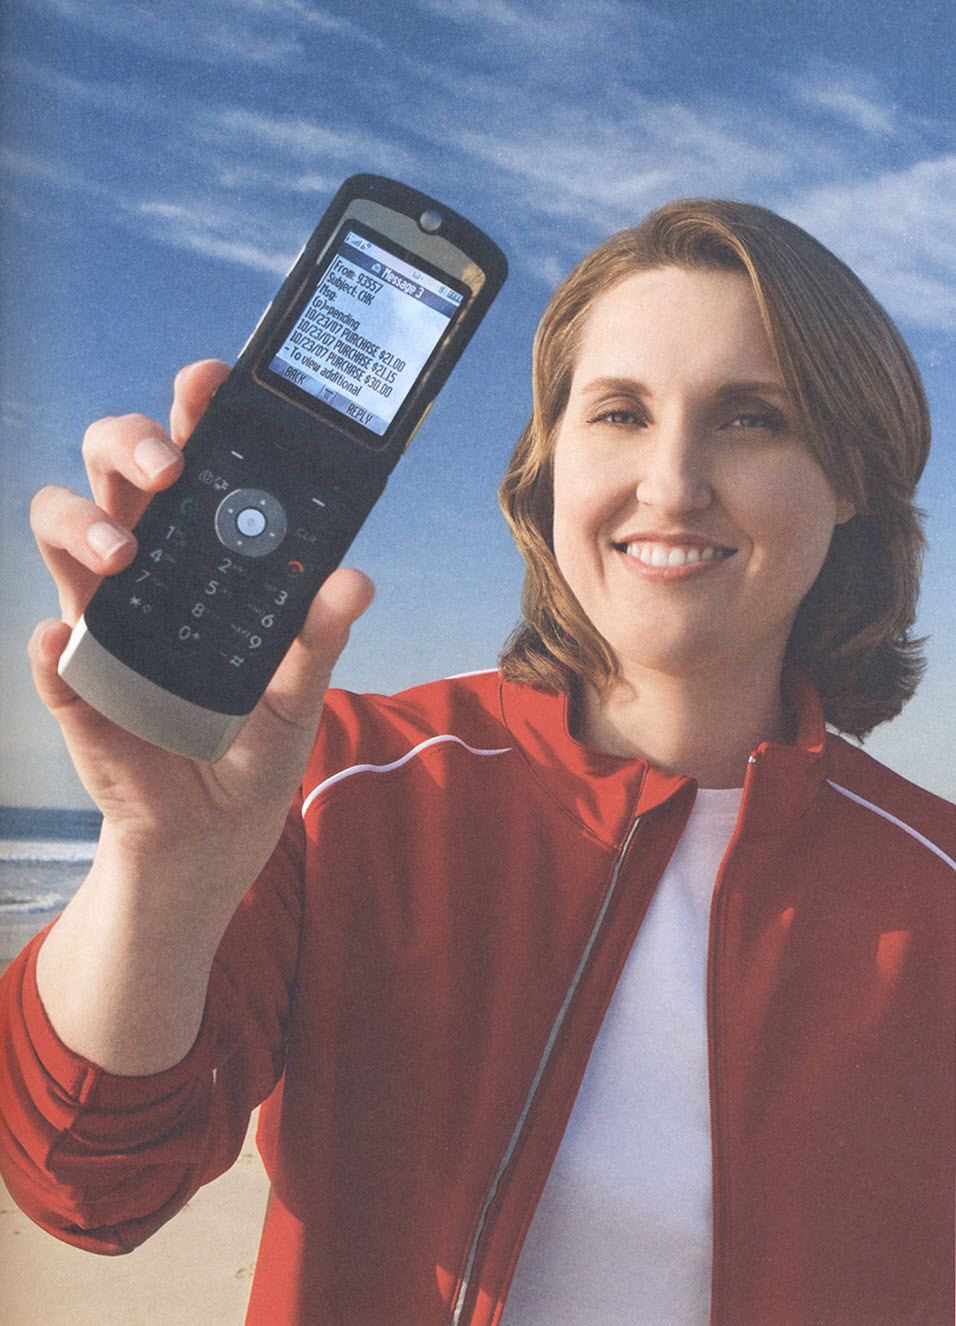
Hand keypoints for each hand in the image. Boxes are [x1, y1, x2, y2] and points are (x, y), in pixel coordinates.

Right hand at [28, 362, 374, 1070]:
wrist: (213, 836)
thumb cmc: (254, 748)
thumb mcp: (300, 695)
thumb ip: (318, 639)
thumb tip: (352, 580)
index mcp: (204, 559)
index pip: (190, 466)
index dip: (190, 414)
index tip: (210, 382)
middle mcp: (147, 573)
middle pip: (112, 475)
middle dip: (128, 445)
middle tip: (169, 463)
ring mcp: (104, 624)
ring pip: (60, 534)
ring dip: (82, 527)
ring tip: (123, 553)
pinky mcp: (77, 686)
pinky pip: (50, 654)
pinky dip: (52, 646)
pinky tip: (65, 642)